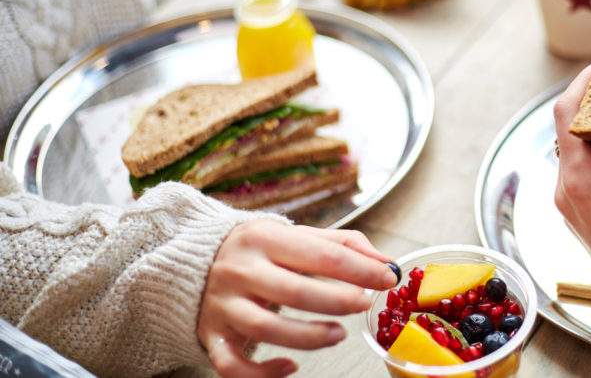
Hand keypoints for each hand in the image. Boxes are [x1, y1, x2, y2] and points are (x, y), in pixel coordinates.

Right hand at [198, 220, 397, 377]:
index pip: (321, 255)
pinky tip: (291, 366)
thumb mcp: (296, 236)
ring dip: (310, 337)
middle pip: (295, 292)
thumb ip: (342, 244)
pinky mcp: (212, 335)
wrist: (193, 262)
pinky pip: (233, 365)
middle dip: (338, 301)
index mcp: (264, 238)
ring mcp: (223, 305)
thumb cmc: (260, 251)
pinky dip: (263, 373)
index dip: (361, 269)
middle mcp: (240, 270)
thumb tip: (385, 263)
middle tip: (364, 304)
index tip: (387, 278)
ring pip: (267, 329)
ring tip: (339, 335)